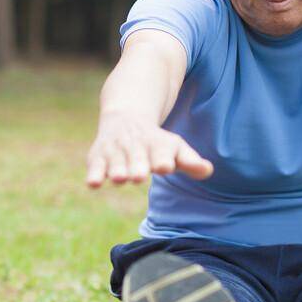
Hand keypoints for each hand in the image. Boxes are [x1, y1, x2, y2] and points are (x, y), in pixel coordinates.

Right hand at [86, 110, 213, 186]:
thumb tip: (207, 170)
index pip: (161, 153)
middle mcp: (135, 147)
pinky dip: (94, 173)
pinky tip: (93, 183)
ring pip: (115, 162)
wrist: (125, 118)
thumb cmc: (156, 142)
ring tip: (119, 178)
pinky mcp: (98, 157)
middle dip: (137, 166)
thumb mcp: (175, 148)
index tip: (165, 166)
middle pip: (137, 158)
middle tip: (139, 176)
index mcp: (157, 145)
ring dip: (117, 170)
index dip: (162, 159)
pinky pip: (95, 166)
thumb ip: (190, 161)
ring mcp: (115, 152)